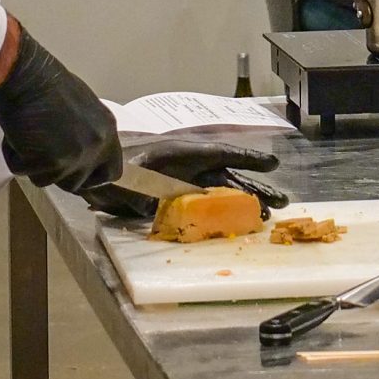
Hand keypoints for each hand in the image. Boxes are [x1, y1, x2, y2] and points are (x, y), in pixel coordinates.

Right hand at [0, 29, 121, 192]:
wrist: (27, 75)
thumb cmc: (49, 84)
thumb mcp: (84, 109)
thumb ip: (87, 134)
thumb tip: (79, 151)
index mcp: (107, 132)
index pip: (111, 172)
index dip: (91, 177)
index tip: (76, 174)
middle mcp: (96, 148)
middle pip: (76, 183)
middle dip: (57, 173)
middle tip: (41, 154)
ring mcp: (74, 158)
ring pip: (47, 180)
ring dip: (32, 164)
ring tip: (26, 136)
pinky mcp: (50, 163)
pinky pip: (24, 171)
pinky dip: (14, 157)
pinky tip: (16, 134)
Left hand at [80, 140, 286, 218]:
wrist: (97, 176)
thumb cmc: (116, 172)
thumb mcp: (129, 177)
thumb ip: (142, 188)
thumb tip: (152, 201)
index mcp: (183, 154)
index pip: (221, 154)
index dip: (247, 159)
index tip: (272, 164)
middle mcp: (189, 167)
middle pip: (229, 178)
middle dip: (256, 189)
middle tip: (280, 202)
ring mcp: (186, 183)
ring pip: (223, 192)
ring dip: (245, 203)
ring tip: (266, 216)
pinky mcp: (181, 198)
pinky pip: (208, 205)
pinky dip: (226, 213)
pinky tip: (240, 224)